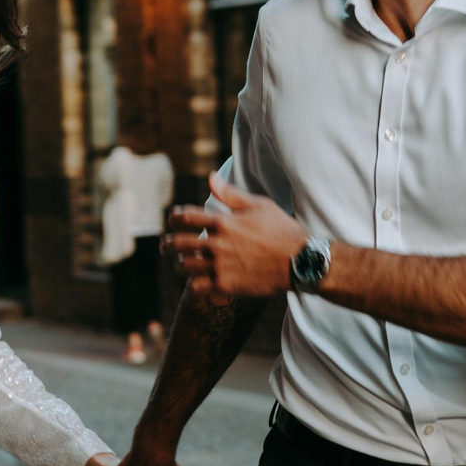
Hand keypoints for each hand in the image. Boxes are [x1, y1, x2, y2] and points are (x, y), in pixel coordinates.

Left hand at [166, 172, 307, 302]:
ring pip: (184, 266)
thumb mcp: (259, 205)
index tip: (173, 220)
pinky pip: (195, 287)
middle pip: (178, 243)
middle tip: (166, 246)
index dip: (174, 218)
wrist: (299, 262)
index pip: (185, 217)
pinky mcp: (225, 286)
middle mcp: (217, 244)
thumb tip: (211, 177)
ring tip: (183, 263)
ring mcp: (219, 266)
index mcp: (223, 222)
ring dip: (180, 263)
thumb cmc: (281, 230)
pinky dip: (192, 284)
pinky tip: (196, 281)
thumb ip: (231, 194)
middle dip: (168, 244)